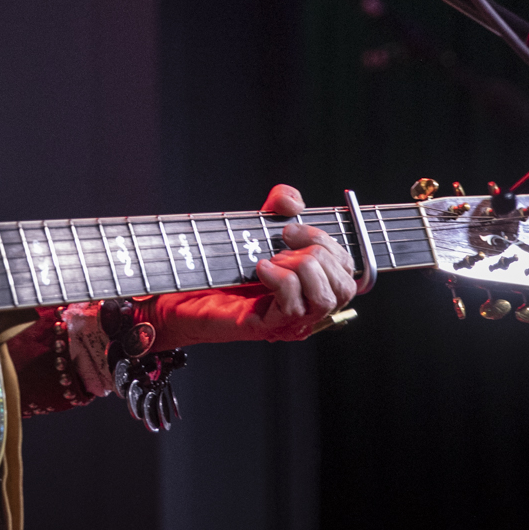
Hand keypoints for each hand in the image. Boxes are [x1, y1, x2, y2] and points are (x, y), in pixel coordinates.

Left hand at [145, 185, 366, 348]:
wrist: (180, 290)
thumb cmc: (220, 262)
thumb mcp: (257, 224)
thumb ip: (279, 204)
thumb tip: (295, 203)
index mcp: (313, 284)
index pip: (348, 267)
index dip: (326, 240)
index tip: (289, 229)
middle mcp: (308, 307)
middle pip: (346, 285)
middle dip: (317, 253)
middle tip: (280, 245)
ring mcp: (290, 321)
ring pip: (327, 298)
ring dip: (302, 268)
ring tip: (272, 259)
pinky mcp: (268, 326)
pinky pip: (293, 306)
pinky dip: (280, 279)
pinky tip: (260, 268)